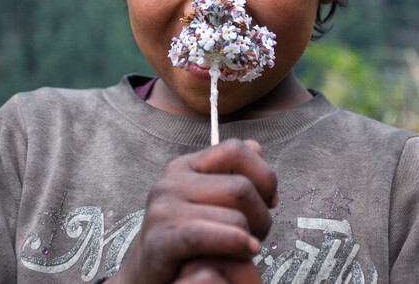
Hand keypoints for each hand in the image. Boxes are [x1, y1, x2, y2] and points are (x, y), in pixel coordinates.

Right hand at [109, 139, 276, 283]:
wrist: (148, 272)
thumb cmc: (189, 237)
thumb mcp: (211, 199)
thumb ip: (234, 172)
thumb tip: (257, 148)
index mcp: (186, 166)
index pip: (236, 150)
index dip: (263, 174)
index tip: (270, 200)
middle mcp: (171, 182)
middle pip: (241, 187)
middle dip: (262, 214)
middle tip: (259, 233)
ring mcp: (163, 209)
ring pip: (233, 215)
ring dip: (252, 236)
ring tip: (248, 248)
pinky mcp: (159, 240)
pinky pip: (205, 236)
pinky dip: (234, 244)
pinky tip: (245, 252)